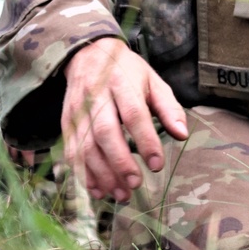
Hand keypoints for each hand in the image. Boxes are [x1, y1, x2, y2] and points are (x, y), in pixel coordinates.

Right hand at [61, 38, 187, 201]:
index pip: (134, 114)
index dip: (145, 140)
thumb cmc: (127, 71)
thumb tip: (182, 134)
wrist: (88, 54)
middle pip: (105, 132)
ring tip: (120, 194)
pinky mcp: (66, 122)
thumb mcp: (153, 81)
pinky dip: (83, 174)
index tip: (157, 164)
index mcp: (122, 83)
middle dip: (119, 162)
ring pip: (85, 146)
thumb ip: (168, 107)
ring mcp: (78, 110)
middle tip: (135, 185)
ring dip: (102, 174)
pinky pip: (71, 151)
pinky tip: (98, 190)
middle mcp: (96, 97)